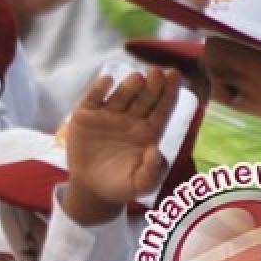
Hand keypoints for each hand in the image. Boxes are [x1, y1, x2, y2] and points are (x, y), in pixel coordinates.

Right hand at [62, 68, 179, 224]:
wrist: (90, 188)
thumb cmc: (120, 185)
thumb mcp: (140, 185)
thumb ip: (152, 171)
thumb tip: (156, 150)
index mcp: (148, 131)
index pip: (162, 108)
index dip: (169, 92)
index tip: (175, 76)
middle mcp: (130, 118)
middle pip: (144, 98)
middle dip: (152, 85)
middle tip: (157, 73)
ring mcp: (108, 114)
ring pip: (121, 95)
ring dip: (130, 86)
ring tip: (137, 78)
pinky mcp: (86, 115)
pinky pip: (93, 98)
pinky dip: (99, 89)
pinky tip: (107, 81)